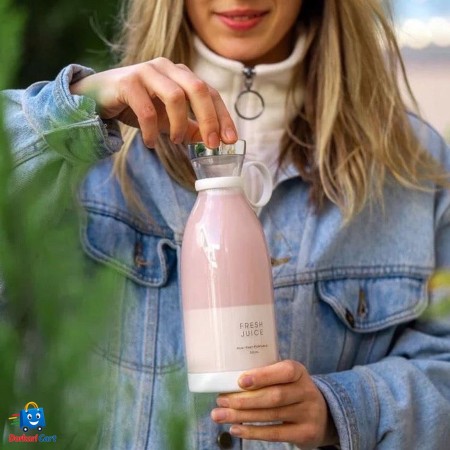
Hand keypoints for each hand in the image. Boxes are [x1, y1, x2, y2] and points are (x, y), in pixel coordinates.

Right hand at [70, 58, 236, 147]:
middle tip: (211, 145)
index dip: (223, 117)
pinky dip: (151, 131)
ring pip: (175, 97)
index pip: (210, 92)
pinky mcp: (127, 82)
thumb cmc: (134, 106)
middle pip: (198, 90)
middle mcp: (167, 68)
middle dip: (209, 120)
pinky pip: (147, 110)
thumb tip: (208, 139)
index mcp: (180, 75)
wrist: (95, 97)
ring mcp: (146, 72)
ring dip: (179, 125)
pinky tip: (150, 143)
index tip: (230, 140)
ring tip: (174, 141)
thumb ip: (188, 126)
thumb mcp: (166, 119)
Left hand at [211, 360, 338, 448]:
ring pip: (271, 415)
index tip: (240, 381)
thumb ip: (265, 376)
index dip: (263, 376)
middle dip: (244, 400)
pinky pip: (275, 434)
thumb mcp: (285, 378)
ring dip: (242, 416)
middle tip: (222, 401)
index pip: (284, 371)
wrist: (322, 414)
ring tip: (220, 415)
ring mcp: (308, 414)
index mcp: (299, 372)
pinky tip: (236, 429)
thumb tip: (229, 381)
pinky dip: (253, 432)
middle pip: (274, 396)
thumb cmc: (291, 390)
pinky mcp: (306, 434)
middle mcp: (307, 391)